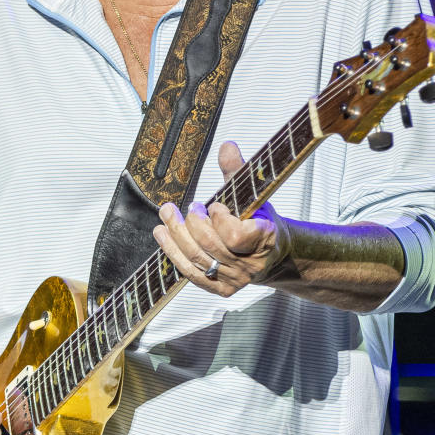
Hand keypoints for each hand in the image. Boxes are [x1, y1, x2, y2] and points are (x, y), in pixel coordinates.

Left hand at [152, 141, 290, 295]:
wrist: (271, 252)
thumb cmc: (260, 219)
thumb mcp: (253, 193)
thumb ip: (237, 171)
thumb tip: (227, 146)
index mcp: (265, 238)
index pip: (236, 235)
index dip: (220, 220)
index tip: (214, 205)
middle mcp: (251, 264)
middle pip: (210, 246)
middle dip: (192, 224)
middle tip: (187, 207)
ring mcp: (236, 280)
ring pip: (197, 259)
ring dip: (175, 236)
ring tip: (166, 216)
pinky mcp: (221, 289)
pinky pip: (192, 274)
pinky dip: (174, 254)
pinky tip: (163, 236)